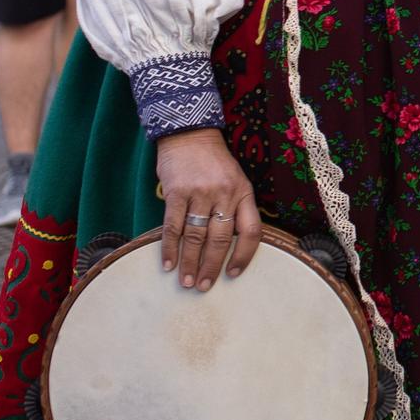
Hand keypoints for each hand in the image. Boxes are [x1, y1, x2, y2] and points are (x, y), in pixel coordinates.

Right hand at [157, 128, 260, 290]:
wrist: (190, 133)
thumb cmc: (214, 163)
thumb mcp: (236, 180)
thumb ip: (234, 208)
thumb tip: (228, 247)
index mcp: (244, 193)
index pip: (252, 231)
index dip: (244, 256)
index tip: (233, 274)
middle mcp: (225, 194)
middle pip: (221, 239)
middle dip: (212, 267)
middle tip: (203, 287)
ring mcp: (200, 193)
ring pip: (196, 237)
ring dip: (190, 262)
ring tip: (185, 281)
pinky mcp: (177, 192)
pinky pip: (173, 226)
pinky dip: (169, 248)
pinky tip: (167, 264)